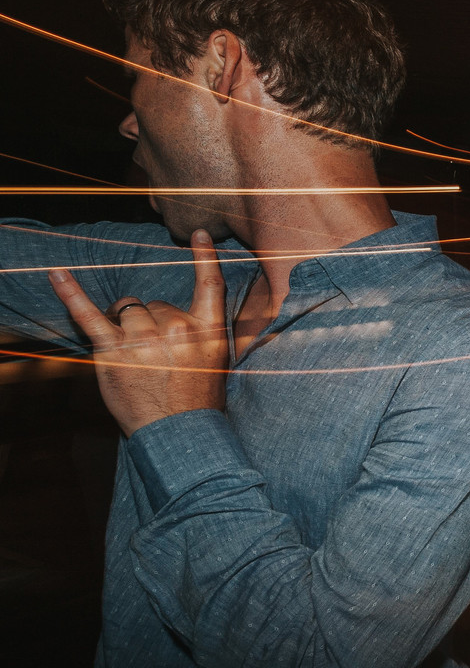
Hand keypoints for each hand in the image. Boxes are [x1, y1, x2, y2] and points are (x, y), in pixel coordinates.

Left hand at [49, 229, 228, 436]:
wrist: (178, 434)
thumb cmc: (196, 400)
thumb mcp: (214, 362)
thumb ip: (200, 332)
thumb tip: (169, 311)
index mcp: (208, 331)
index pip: (210, 285)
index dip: (205, 257)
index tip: (201, 234)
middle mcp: (177, 329)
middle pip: (157, 305)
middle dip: (153, 323)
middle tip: (156, 357)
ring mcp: (143, 338)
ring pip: (129, 310)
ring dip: (127, 326)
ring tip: (135, 357)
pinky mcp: (113, 351)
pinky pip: (88, 315)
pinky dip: (70, 293)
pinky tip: (56, 273)